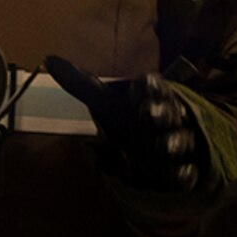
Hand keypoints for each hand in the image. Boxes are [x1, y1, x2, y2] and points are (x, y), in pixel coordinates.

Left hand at [44, 56, 206, 193]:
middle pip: (168, 111)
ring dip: (174, 143)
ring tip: (164, 148)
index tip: (140, 87)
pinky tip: (177, 177)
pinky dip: (184, 174)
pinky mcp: (187, 168)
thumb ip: (80, 83)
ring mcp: (181, 142)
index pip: (151, 86)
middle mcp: (170, 116)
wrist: (162, 145)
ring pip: (182, 139)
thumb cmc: (131, 117)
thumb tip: (48, 58)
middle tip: (146, 116)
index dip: (147, 87)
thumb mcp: (105, 102)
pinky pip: (188, 171)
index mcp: (151, 96)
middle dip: (160, 112)